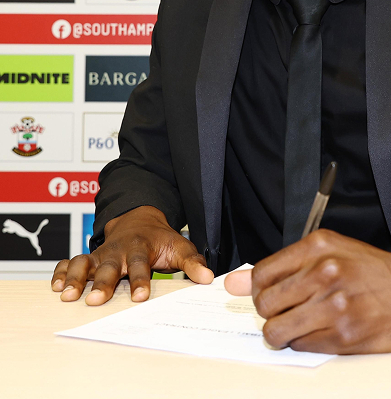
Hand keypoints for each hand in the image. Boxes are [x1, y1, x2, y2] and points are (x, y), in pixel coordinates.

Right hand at [51, 206, 212, 304]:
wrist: (140, 218)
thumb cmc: (160, 238)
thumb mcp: (179, 246)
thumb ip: (193, 262)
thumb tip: (208, 278)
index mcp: (140, 247)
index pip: (141, 265)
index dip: (141, 280)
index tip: (141, 297)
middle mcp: (117, 249)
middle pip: (108, 266)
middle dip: (102, 283)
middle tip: (94, 301)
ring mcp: (100, 252)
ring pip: (84, 262)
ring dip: (75, 278)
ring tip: (67, 296)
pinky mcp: (88, 257)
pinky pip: (70, 262)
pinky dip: (61, 272)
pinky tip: (54, 287)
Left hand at [224, 229, 390, 353]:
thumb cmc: (373, 270)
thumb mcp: (330, 252)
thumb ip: (282, 267)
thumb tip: (231, 283)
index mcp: (319, 247)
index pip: (260, 274)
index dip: (258, 290)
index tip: (268, 295)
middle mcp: (326, 272)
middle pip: (264, 304)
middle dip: (270, 312)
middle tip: (290, 310)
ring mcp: (336, 305)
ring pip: (276, 331)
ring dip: (284, 332)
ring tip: (303, 324)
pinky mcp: (346, 335)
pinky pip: (301, 346)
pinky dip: (306, 342)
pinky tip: (325, 330)